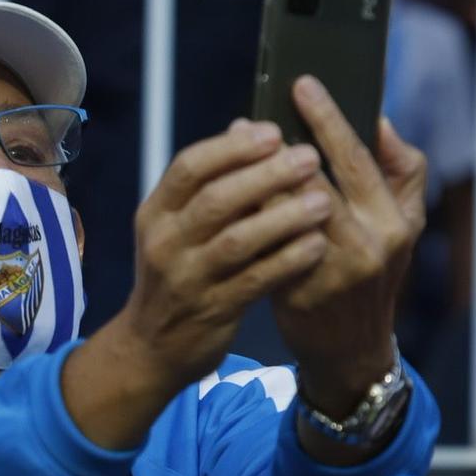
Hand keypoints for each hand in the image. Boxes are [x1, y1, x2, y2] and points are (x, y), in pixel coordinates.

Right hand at [107, 120, 334, 388]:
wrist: (153, 346)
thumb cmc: (177, 274)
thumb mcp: (175, 228)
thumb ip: (207, 186)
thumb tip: (246, 128)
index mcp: (156, 213)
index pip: (189, 167)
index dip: (232, 147)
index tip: (273, 130)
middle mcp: (166, 243)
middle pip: (217, 199)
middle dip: (266, 175)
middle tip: (309, 156)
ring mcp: (189, 279)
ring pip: (239, 240)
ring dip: (284, 217)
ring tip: (322, 201)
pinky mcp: (214, 311)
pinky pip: (256, 280)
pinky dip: (288, 260)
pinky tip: (317, 245)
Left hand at [268, 77, 426, 414]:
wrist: (352, 349)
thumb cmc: (373, 272)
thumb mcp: (403, 225)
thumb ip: (401, 172)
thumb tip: (382, 120)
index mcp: (394, 220)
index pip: (357, 158)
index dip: (328, 119)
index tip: (302, 85)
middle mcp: (367, 245)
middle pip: (315, 179)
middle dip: (281, 144)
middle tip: (254, 114)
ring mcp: (330, 272)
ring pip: (283, 210)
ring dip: (256, 175)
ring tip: (235, 146)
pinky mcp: (297, 293)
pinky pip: (265, 242)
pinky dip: (246, 214)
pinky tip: (226, 190)